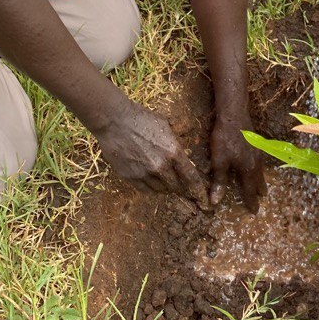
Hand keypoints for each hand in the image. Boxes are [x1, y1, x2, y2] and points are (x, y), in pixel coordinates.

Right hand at [96, 100, 210, 209]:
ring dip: (164, 186)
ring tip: (162, 177)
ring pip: (160, 190)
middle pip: (176, 187)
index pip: (191, 178)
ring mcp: (144, 173)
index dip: (199, 192)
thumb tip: (185, 154)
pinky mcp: (130, 177)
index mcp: (173, 152)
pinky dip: (150, 187)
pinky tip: (149, 177)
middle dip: (181, 188)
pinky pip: (145, 189)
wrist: (114, 120)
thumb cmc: (142, 119)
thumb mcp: (166, 127)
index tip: (203, 200)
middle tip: (182, 187)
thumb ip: (176, 144)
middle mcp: (160, 167)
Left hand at [210, 114, 266, 211]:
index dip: (251, 202)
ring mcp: (258, 152)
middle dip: (259, 191)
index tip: (254, 212)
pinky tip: (256, 166)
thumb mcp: (219, 161)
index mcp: (248, 170)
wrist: (234, 115)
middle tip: (260, 200)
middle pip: (258, 181)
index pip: (250, 191)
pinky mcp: (256, 144)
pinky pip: (260, 163)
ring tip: (260, 187)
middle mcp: (256, 163)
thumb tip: (215, 201)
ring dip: (260, 181)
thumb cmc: (225, 138)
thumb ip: (219, 181)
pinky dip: (258, 170)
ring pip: (261, 171)